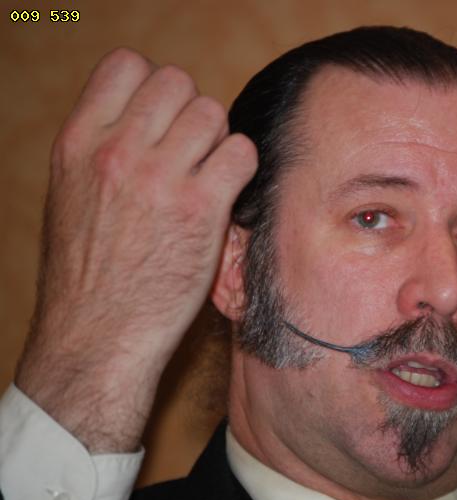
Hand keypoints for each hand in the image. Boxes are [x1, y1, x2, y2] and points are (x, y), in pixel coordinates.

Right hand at [15, 48, 256, 452]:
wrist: (97, 335)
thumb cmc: (88, 272)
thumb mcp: (72, 194)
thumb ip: (104, 148)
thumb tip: (151, 119)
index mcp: (77, 143)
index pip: (126, 65)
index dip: (154, 87)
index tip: (162, 119)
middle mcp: (117, 152)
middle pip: (178, 83)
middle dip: (191, 112)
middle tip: (192, 152)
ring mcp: (160, 179)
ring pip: (213, 114)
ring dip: (219, 140)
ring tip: (209, 176)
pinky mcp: (202, 209)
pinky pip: (242, 153)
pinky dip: (243, 167)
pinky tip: (228, 194)